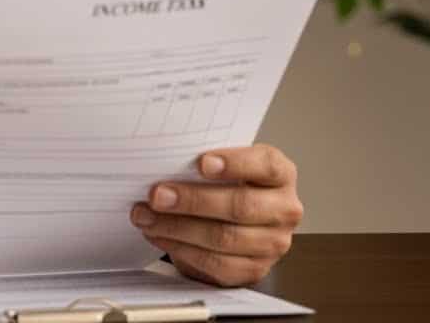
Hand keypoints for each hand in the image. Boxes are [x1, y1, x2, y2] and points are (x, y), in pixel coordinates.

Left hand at [130, 143, 302, 286]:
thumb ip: (202, 163)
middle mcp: (284, 209)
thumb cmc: (223, 185)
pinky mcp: (255, 269)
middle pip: (241, 206)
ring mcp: (274, 243)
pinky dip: (181, 249)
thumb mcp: (220, 166)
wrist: (229, 222)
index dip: (235, 163)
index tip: (202, 163)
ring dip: (178, 227)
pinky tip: (159, 235)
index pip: (266, 165)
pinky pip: (216, 264)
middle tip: (157, 195)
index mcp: (280, 174)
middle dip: (192, 200)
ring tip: (146, 216)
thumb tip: (162, 161)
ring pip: (224, 238)